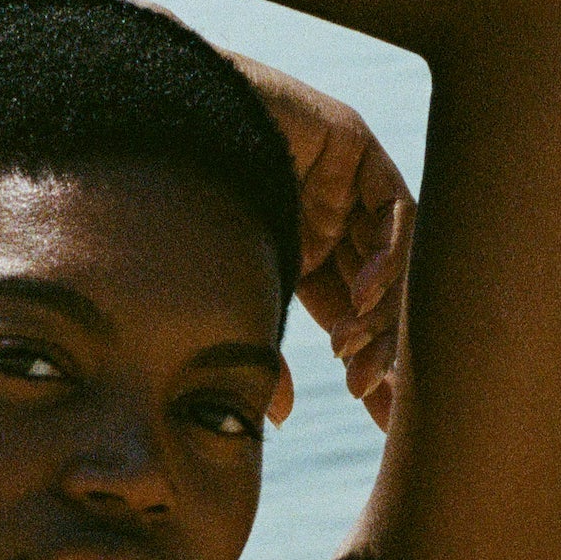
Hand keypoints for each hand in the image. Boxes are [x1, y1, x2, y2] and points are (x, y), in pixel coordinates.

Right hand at [224, 52, 412, 431]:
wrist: (166, 140)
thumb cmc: (186, 223)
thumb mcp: (236, 307)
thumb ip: (265, 357)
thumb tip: (285, 416)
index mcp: (310, 258)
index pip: (357, 318)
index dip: (374, 365)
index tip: (384, 419)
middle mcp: (336, 221)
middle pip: (381, 293)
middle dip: (381, 350)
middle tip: (370, 394)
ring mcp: (349, 185)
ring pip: (392, 258)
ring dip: (379, 315)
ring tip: (351, 353)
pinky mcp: (355, 149)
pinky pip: (394, 209)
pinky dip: (387, 258)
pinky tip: (362, 296)